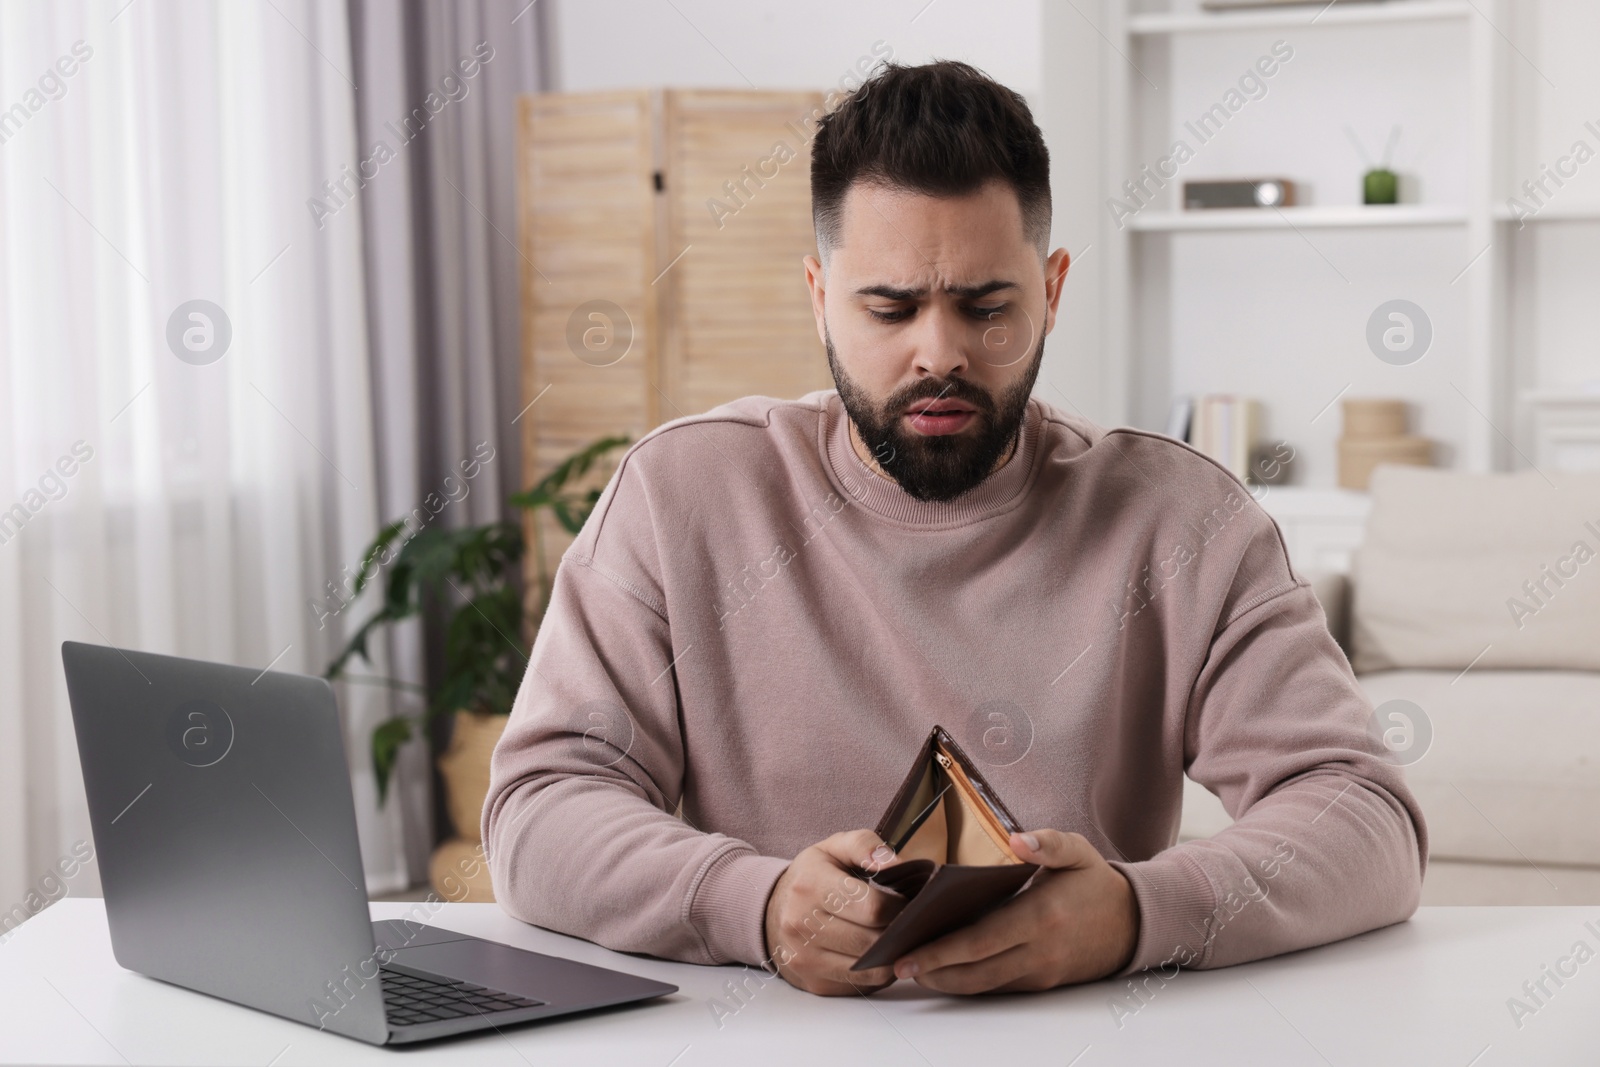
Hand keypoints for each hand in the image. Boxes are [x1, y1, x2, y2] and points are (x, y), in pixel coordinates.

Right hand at [763, 829, 906, 995]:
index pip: (871, 907)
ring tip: (897, 937)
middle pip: (872, 940)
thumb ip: (865, 846)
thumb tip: (896, 863)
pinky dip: (878, 971)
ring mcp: (805, 958)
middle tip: (908, 921)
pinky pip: (863, 985)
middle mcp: (801, 925)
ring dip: (892, 955)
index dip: (898, 906)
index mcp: (810, 886)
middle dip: (898, 932)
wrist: (770, 912)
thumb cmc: (812, 877)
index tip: (906, 902)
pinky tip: (879, 954)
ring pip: (871, 968)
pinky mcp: (814, 982)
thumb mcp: (833, 848)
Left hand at [892, 829, 1138, 993]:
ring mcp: (1041, 971)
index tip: (908, 953)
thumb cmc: (1095, 882)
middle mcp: (1039, 951)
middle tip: (897, 966)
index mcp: (1041, 916)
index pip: (980, 940)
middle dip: (933, 972)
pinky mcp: (1043, 982)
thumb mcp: (1077, 850)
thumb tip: (1017, 839)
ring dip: (947, 982)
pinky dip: (970, 983)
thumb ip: (1047, 842)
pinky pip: (1000, 987)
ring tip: (914, 971)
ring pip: (985, 986)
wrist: (1133, 922)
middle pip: (976, 972)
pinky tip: (947, 972)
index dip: (941, 952)